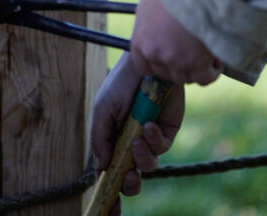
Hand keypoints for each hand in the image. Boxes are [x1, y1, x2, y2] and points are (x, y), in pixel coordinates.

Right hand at [91, 52, 184, 213]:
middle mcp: (128, 143)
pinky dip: (153, 141)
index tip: (109, 211)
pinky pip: (160, 149)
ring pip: (146, 166)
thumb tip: (102, 168)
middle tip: (128, 178)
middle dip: (128, 184)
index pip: (108, 171)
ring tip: (138, 140)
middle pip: (129, 177)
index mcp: (110, 139)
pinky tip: (150, 125)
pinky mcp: (165, 134)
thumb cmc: (120, 83)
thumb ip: (100, 138)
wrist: (147, 65)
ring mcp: (148, 139)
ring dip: (141, 159)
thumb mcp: (102, 109)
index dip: (108, 192)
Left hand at [131, 0, 223, 85]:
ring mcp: (176, 62)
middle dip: (179, 64)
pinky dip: (212, 70)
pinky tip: (215, 56)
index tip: (169, 56)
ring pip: (187, 77)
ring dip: (197, 67)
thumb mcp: (150, 1)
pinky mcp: (198, 65)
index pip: (143, 68)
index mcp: (140, 41)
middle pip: (167, 73)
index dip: (157, 63)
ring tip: (204, 48)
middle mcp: (155, 55)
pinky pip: (205, 78)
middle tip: (191, 49)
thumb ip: (149, 21)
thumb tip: (156, 25)